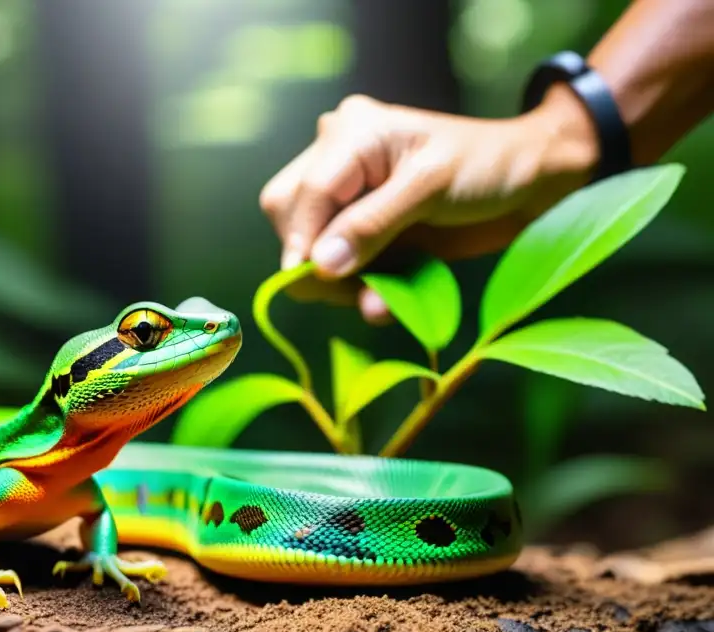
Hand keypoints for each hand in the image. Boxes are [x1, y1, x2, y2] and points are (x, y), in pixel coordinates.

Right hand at [259, 87, 598, 322]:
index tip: (311, 280)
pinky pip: (339, 269)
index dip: (301, 240)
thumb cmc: (488, 166)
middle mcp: (339, 163)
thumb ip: (372, 225)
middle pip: (290, 219)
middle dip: (316, 263)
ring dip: (340, 286)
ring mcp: (350, 200)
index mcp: (350, 135)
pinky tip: (383, 303)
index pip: (302, 193)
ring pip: (310, 251)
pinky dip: (358, 291)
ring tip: (380, 304)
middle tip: (356, 290)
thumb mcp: (430, 187)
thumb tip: (318, 265)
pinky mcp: (365, 233)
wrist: (533, 186)